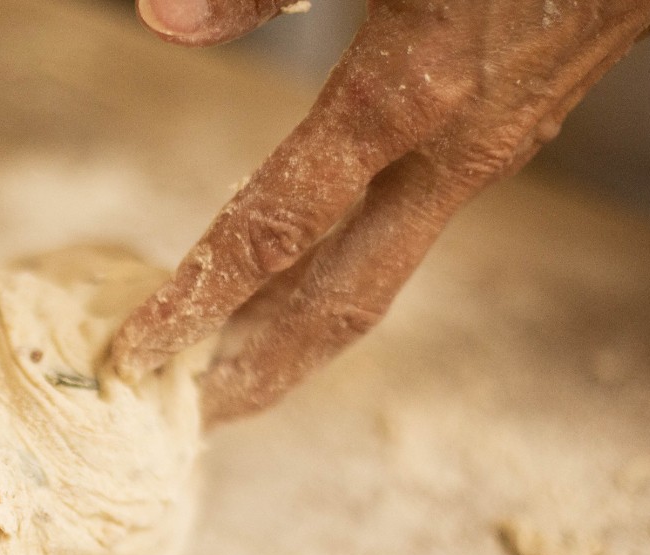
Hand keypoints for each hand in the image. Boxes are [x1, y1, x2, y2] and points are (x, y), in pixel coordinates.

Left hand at [112, 0, 649, 423]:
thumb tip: (162, 18)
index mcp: (408, 95)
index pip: (273, 230)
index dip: (199, 299)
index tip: (138, 353)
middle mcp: (453, 151)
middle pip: (337, 303)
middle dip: (257, 370)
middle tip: (187, 419)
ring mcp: (489, 152)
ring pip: (379, 278)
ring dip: (301, 336)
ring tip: (233, 371)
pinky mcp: (511, 135)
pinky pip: (407, 237)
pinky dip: (342, 280)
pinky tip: (307, 280)